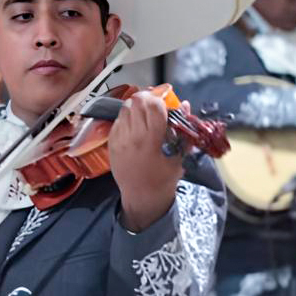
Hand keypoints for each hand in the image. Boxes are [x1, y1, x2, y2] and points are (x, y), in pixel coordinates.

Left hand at [109, 91, 184, 231]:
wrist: (140, 198)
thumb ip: (182, 130)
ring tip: (146, 113)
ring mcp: (118, 140)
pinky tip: (136, 125)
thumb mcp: (179, 156)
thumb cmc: (163, 180)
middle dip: (148, 98)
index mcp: (150, 142)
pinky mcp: (111, 142)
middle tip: (156, 104)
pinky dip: (127, 117)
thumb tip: (184, 104)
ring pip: (125, 107)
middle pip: (136, 101)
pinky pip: (118, 119)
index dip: (160, 98)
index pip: (153, 106)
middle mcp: (131, 138)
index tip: (166, 99)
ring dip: (137, 106)